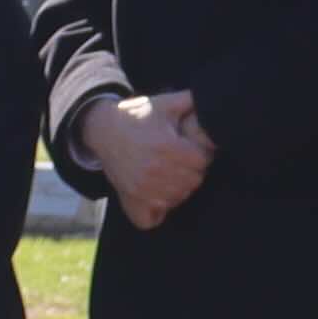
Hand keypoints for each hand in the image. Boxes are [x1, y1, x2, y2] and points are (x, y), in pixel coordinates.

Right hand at [81, 87, 213, 227]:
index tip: (190, 148)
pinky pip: (155, 217)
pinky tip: (158, 192)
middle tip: (180, 159)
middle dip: (191, 170)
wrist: (103, 129)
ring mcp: (142, 188)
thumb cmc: (138, 116)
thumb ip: (191, 101)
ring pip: (178, 198)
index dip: (200, 154)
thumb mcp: (165, 103)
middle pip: (193, 181)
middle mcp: (155, 170)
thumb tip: (214, 101)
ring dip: (178, 188)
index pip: (202, 161)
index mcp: (167, 147)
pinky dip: (159, 209)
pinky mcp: (131, 200)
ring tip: (169, 172)